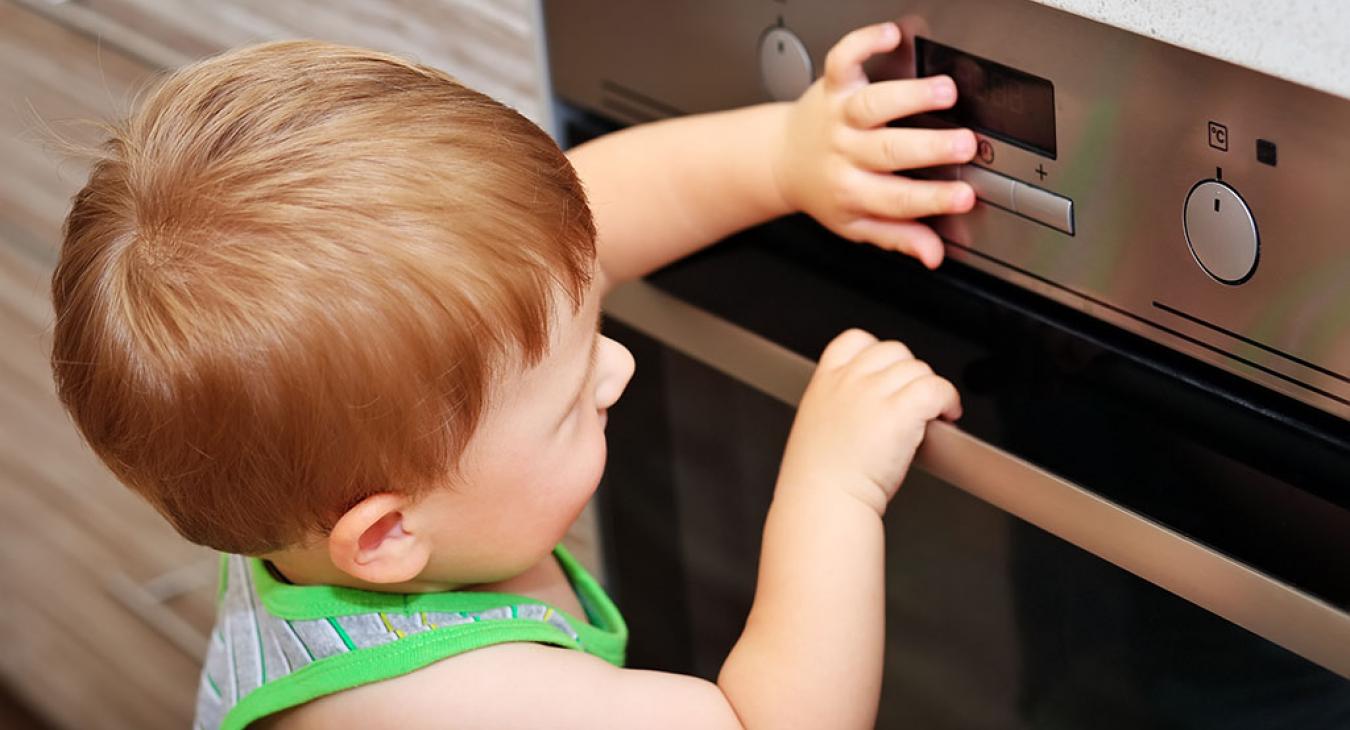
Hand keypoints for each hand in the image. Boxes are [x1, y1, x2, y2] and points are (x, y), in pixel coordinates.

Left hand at [772, 22, 977, 268]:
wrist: (780, 161)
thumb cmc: (826, 191)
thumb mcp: (858, 224)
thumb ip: (899, 237)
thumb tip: (934, 255)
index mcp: (853, 191)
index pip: (898, 200)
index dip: (933, 200)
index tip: (965, 196)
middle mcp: (845, 152)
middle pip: (888, 151)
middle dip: (929, 147)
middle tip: (965, 144)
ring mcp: (838, 116)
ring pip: (872, 105)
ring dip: (909, 96)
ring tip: (946, 90)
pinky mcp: (831, 86)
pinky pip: (842, 60)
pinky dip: (864, 43)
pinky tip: (890, 35)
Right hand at [777, 329, 961, 515]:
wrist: (824, 500)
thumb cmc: (820, 477)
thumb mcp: (819, 424)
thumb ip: (841, 402)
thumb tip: (873, 400)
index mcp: (826, 380)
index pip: (856, 340)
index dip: (878, 354)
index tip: (888, 373)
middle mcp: (850, 380)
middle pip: (894, 351)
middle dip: (908, 374)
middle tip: (912, 401)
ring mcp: (875, 392)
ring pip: (919, 369)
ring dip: (930, 390)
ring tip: (932, 413)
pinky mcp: (901, 410)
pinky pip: (938, 388)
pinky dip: (949, 400)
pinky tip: (947, 416)